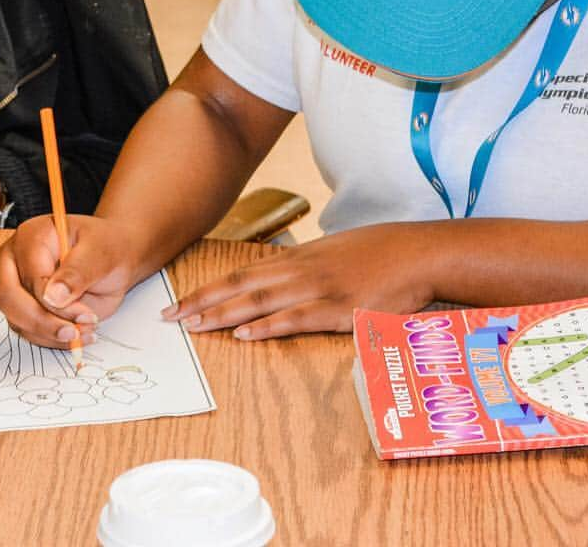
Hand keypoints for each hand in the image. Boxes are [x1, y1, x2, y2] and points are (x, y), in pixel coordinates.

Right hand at [0, 214, 147, 348]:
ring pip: (16, 319)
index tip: (84, 315)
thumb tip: (53, 296)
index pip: (30, 275)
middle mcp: (16, 259)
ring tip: (84, 331)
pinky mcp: (24, 306)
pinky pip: (28, 331)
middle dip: (42, 322)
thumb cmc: (106, 247)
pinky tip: (78, 334)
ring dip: (50, 333)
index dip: (53, 301)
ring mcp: (17, 284)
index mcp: (32, 236)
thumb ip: (77, 271)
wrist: (114, 257)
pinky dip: (52, 339)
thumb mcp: (101, 252)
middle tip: (73, 333)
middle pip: (9, 298)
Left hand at [162, 223, 437, 340]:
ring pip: (259, 302)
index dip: (207, 288)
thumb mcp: (334, 252)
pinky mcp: (337, 310)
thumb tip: (280, 279)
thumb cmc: (380, 252)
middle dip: (201, 301)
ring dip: (223, 314)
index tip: (180, 301)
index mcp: (297, 258)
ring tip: (194, 326)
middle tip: (170, 317)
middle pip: (240, 286)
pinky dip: (266, 327)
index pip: (241, 273)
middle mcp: (300, 270)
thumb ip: (305, 267)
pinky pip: (295, 318)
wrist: (417, 253)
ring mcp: (317, 289)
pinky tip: (244, 334)